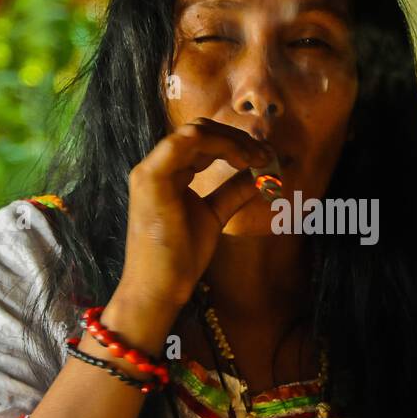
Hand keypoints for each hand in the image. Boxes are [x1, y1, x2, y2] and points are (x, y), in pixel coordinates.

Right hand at [117, 117, 274, 311]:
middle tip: (265, 155)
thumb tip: (261, 174)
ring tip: (257, 158)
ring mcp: (151, 170)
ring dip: (232, 140)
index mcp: (168, 173)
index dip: (235, 143)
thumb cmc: (181, 256)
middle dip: (237, 138)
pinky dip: (218, 144)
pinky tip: (241, 160)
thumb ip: (233, 191)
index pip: (201, 141)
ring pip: (195, 132)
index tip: (264, 157)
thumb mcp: (215, 215)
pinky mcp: (151, 178)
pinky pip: (185, 143)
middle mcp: (156, 166)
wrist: (160, 287)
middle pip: (199, 130)